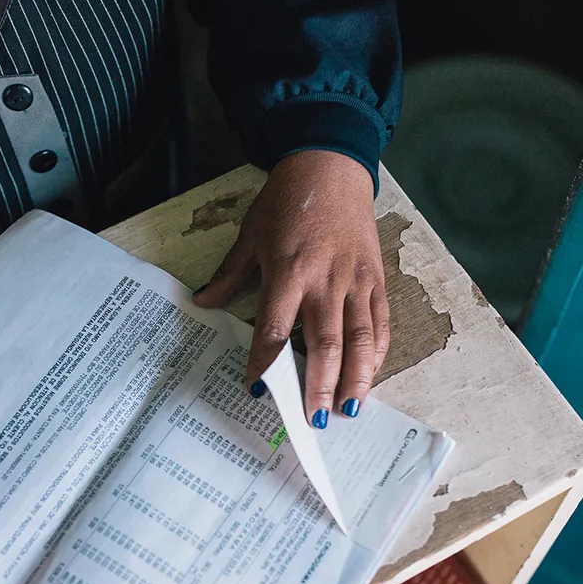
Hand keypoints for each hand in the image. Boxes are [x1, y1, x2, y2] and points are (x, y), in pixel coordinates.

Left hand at [193, 151, 388, 427]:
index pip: (276, 328)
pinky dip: (378, 351)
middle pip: (325, 341)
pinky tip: (371, 376)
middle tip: (315, 418)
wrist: (331, 165)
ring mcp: (355, 280)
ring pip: (360, 337)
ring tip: (350, 409)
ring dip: (356, 377)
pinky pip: (381, 321)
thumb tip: (202, 302)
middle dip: (320, 384)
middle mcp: (325, 280)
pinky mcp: (376, 277)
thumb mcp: (250, 234)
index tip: (257, 390)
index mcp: (288, 271)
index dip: (266, 361)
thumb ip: (229, 275)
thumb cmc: (286, 201)